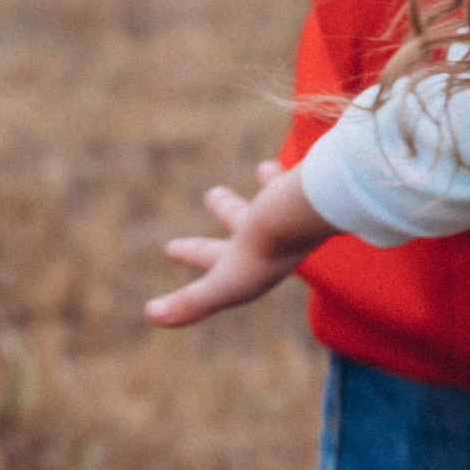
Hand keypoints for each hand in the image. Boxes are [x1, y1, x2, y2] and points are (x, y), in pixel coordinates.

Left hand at [144, 160, 333, 326]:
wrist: (318, 211)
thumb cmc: (269, 248)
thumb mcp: (224, 280)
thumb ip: (192, 302)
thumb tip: (151, 315)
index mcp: (253, 261)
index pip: (215, 257)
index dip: (192, 252)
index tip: (169, 247)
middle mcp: (275, 237)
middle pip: (244, 223)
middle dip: (228, 211)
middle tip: (212, 193)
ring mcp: (294, 211)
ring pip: (274, 196)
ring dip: (269, 184)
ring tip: (264, 169)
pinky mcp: (313, 186)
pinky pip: (300, 175)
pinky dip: (292, 168)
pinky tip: (293, 154)